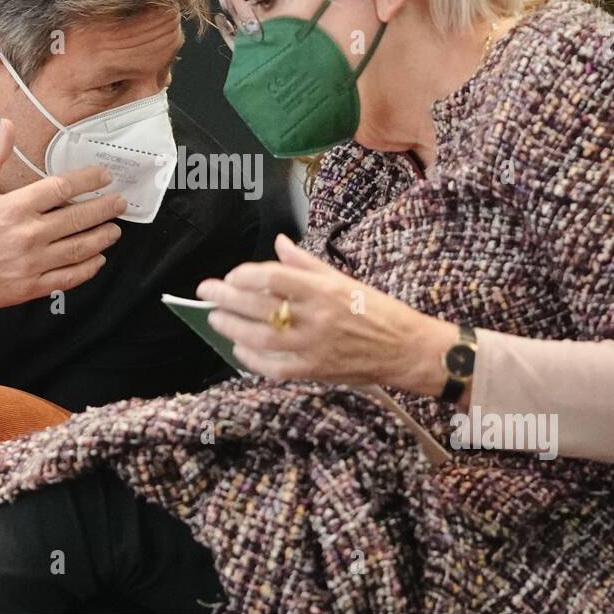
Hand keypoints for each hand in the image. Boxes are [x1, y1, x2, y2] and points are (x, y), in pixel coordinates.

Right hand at [0, 118, 126, 315]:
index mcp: (13, 208)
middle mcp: (26, 235)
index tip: (103, 176)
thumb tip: (6, 126)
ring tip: (115, 229)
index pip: (60, 188)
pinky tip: (98, 260)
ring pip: (78, 249)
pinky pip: (68, 278)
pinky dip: (87, 269)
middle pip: (77, 218)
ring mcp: (31, 263)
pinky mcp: (30, 287)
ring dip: (102, 238)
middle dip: (104, 209)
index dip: (87, 180)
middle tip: (120, 203)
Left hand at [195, 233, 454, 394]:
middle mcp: (316, 317)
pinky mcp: (315, 370)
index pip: (272, 277)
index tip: (232, 275)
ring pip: (260, 337)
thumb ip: (306, 262)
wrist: (406, 348)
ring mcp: (314, 346)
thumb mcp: (344, 279)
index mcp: (323, 289)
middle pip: (258, 306)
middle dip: (225, 298)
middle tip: (206, 292)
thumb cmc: (377, 310)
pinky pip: (274, 367)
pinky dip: (252, 359)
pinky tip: (239, 350)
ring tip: (216, 319)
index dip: (245, 275)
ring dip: (232, 327)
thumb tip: (279, 242)